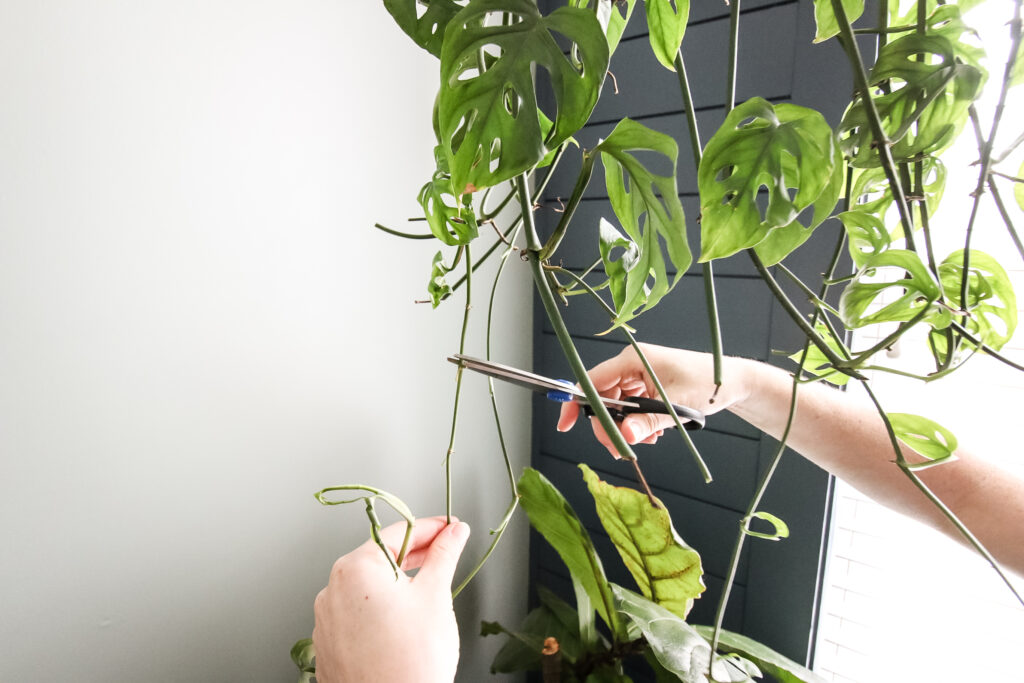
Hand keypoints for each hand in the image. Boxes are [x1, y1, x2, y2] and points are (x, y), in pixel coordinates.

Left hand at [312, 516, 469, 682]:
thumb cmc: (411, 661)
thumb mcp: (435, 595)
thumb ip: (444, 554)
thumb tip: (454, 533)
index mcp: (354, 569)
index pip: (398, 533)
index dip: (430, 528)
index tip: (450, 528)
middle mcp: (332, 591)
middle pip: (380, 560)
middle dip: (415, 556)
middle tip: (444, 554)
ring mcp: (327, 621)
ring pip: (368, 590)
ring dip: (396, 585)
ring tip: (426, 596)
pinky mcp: (329, 647)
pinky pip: (358, 617)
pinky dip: (381, 612)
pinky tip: (403, 623)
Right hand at [556, 344, 753, 455]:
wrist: (733, 381)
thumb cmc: (708, 384)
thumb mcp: (676, 407)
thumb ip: (647, 422)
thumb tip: (623, 436)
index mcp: (634, 359)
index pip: (593, 380)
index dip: (577, 403)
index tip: (566, 424)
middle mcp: (632, 364)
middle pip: (602, 397)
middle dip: (607, 425)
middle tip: (619, 449)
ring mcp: (640, 374)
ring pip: (616, 405)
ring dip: (624, 427)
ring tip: (645, 441)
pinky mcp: (648, 385)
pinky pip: (630, 406)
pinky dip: (635, 423)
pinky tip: (651, 435)